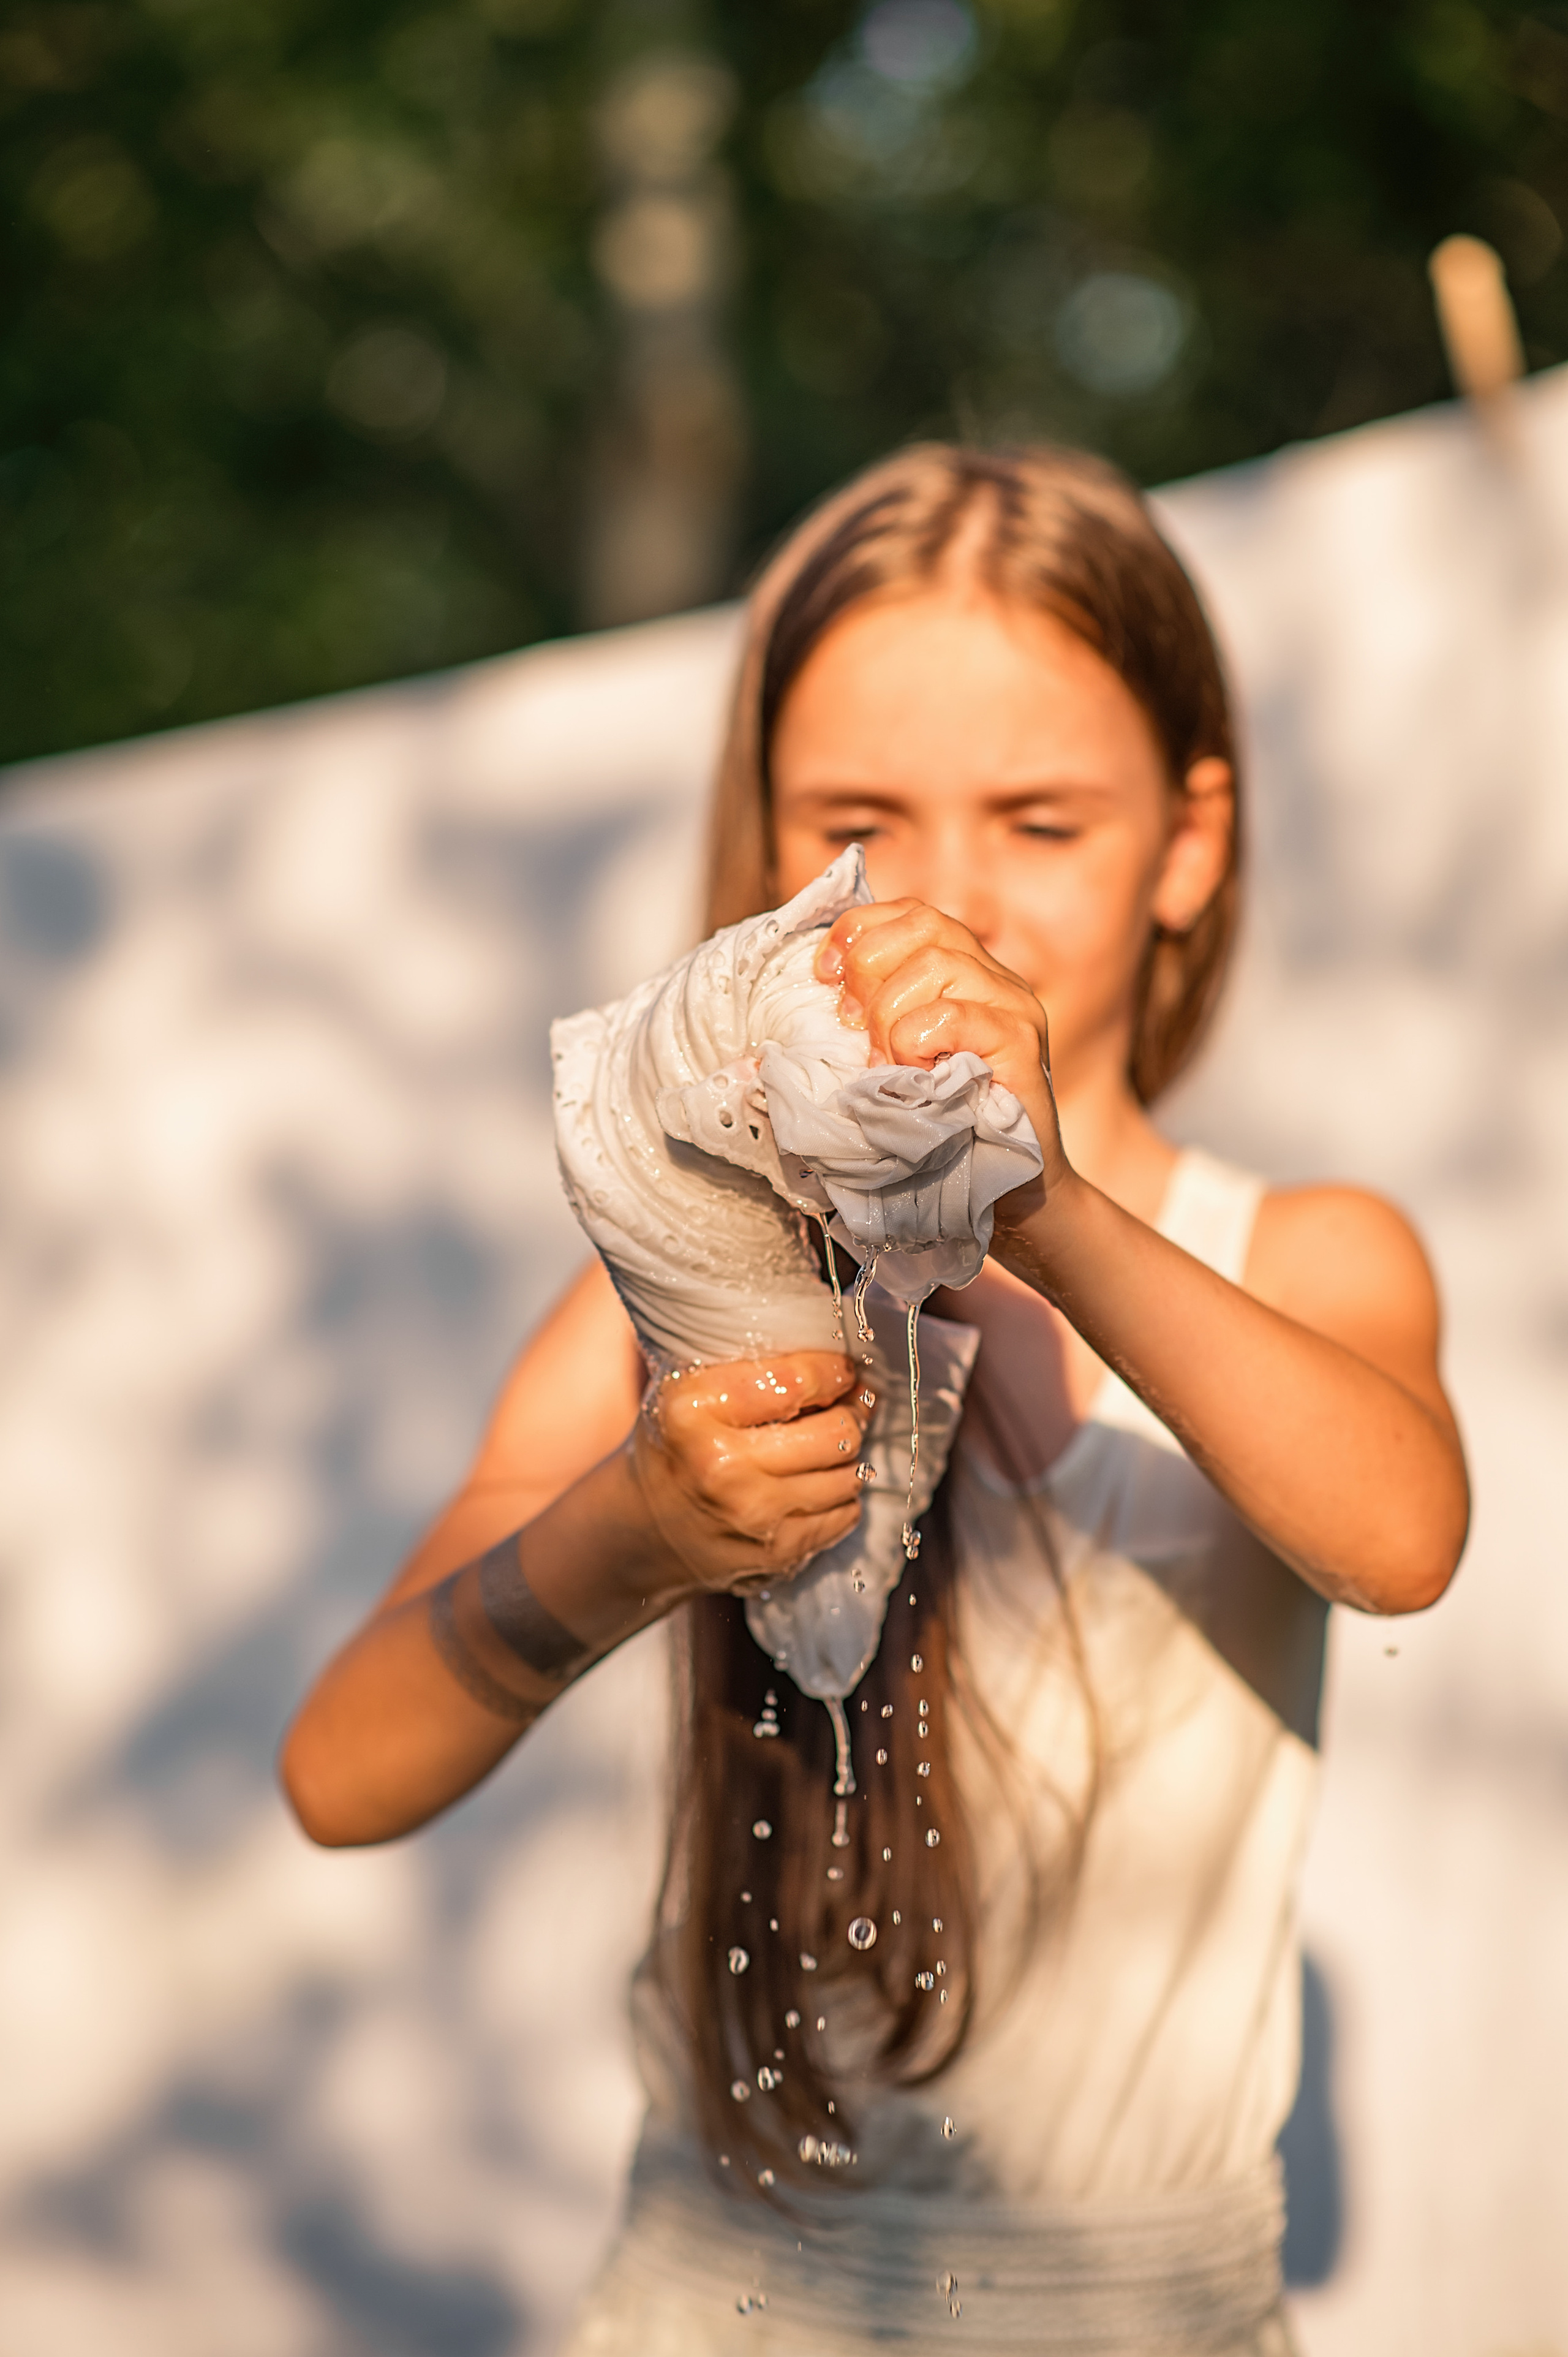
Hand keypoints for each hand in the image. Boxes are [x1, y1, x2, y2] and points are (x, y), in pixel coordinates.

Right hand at [630, 1351, 875, 1593]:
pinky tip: (814, 1484)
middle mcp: (721, 1466)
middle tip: (847, 1406)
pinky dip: (839, 1496)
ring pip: (848, 1475)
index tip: (841, 1370)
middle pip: (835, 1431)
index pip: (796, 1381)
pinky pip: (844, 1515)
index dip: (832, 1371)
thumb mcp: (690, 1386)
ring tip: (827, 1446)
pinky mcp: (776, 1552)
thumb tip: (837, 1360)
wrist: (644, 1528)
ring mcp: (752, 1515)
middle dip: (851, 1414)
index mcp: (692, 1409)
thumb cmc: (677, 1443)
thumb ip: (750, 1363)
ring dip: (847, 1457)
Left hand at [816, 899, 1068, 1209]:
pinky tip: (913, 1073)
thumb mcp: (893, 1063)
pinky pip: (955, 1015)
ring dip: (890, 1015)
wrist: (1009, 1190)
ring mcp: (1014, 1007)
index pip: (911, 913)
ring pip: (936, 964)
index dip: (859, 931)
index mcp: (966, 971)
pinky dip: (916, 1040)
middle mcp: (996, 978)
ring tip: (886, 1063)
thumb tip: (799, 1007)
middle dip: (869, 972)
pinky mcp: (1022, 1043)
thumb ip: (866, 1024)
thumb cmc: (942, 1128)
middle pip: (923, 926)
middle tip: (853, 1029)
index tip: (824, 975)